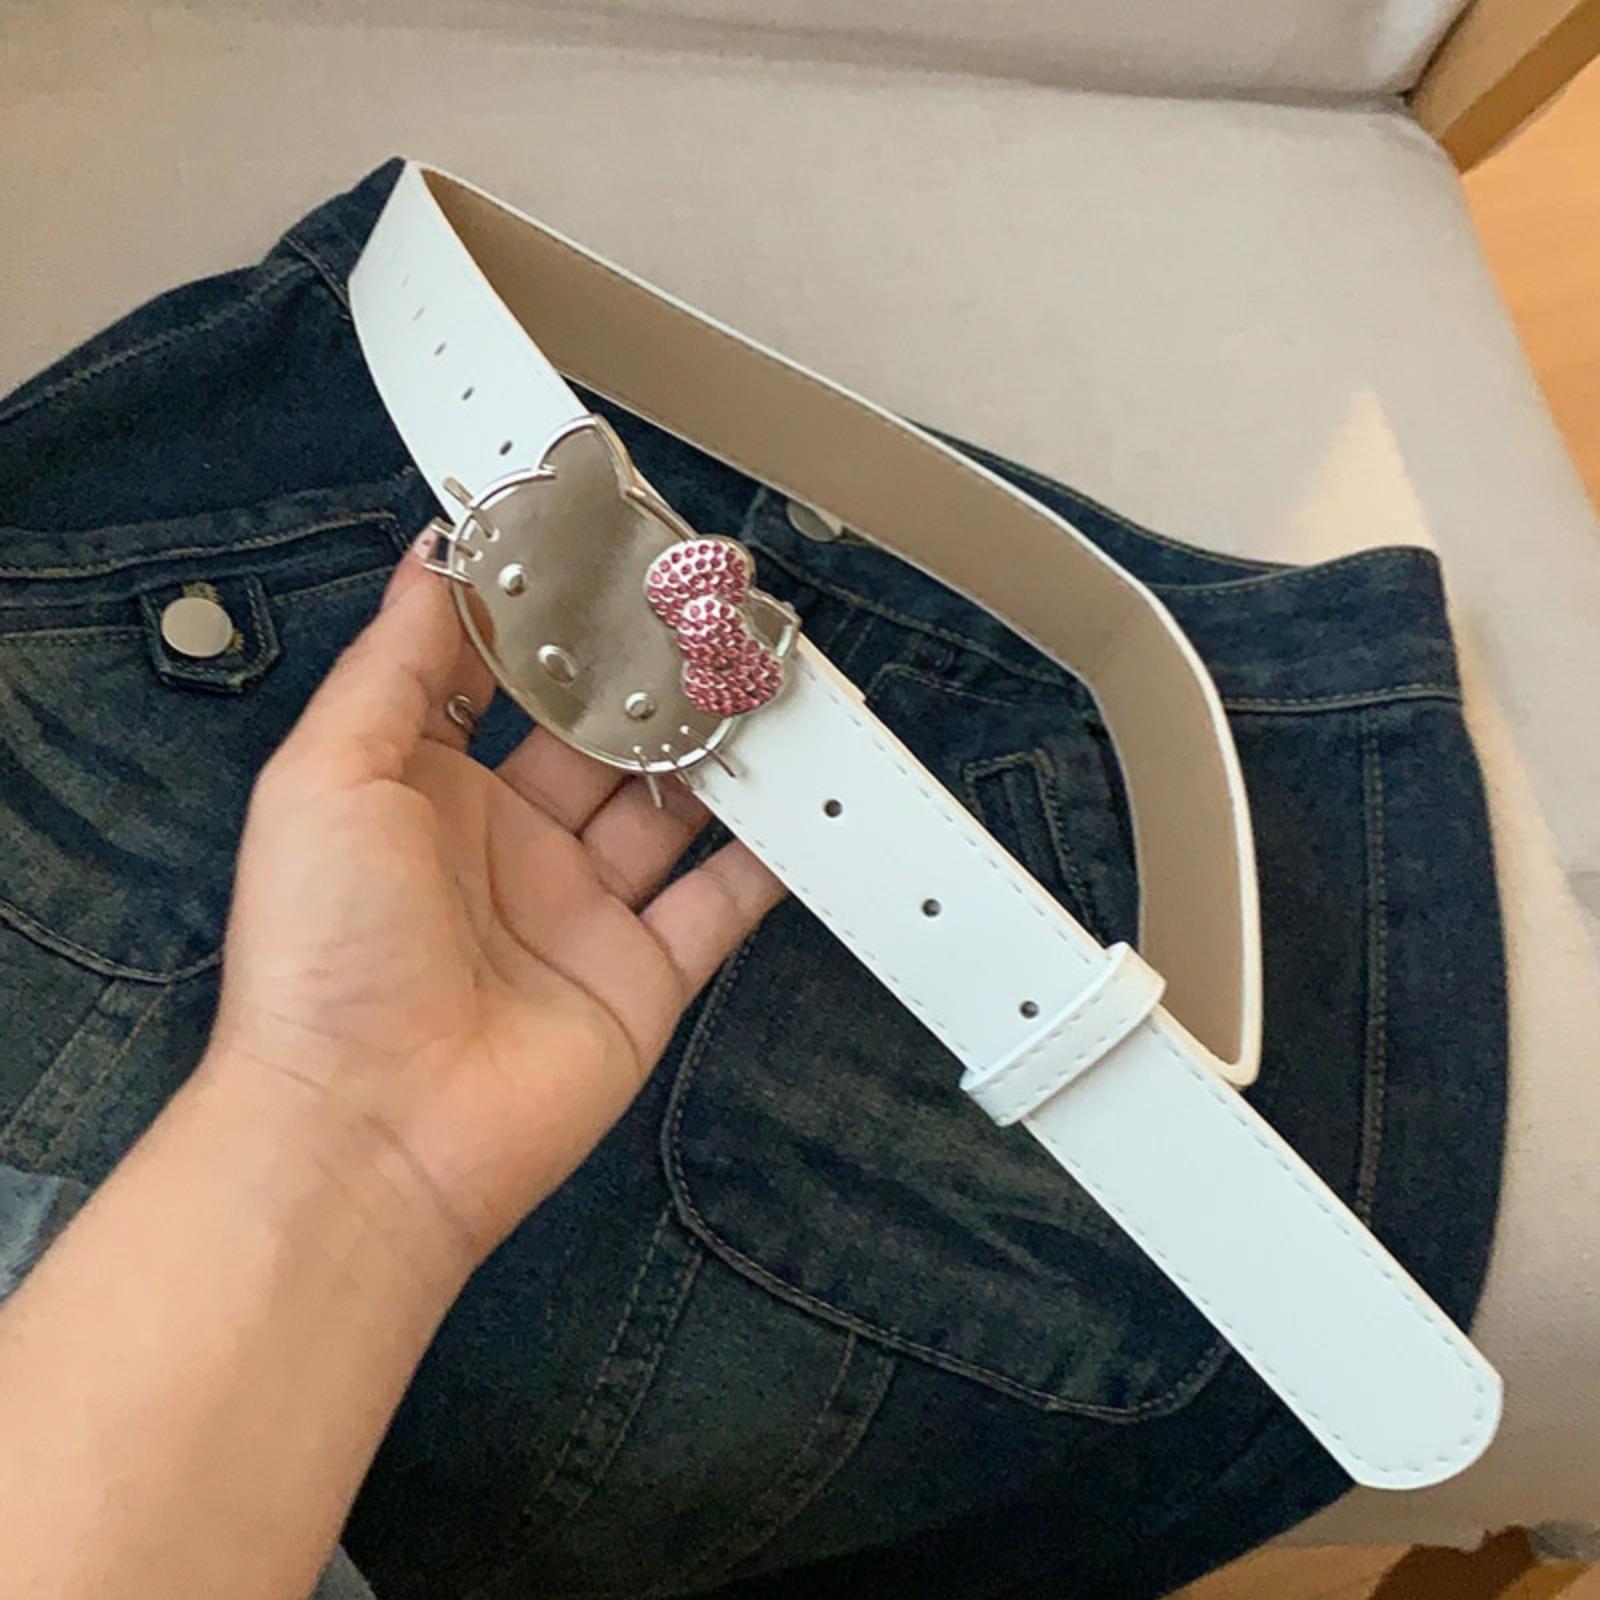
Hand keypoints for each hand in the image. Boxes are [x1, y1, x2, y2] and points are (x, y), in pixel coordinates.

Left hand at [203, 538, 785, 1270]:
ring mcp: (581, 912)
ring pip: (671, 811)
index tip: (608, 556)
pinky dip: (767, 860)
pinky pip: (719, 905)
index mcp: (427, 788)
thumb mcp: (329, 774)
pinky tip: (802, 803)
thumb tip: (433, 553)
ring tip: (767, 684)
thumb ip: (395, 662)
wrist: (369, 1131)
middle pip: (602, 739)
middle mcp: (510, 845)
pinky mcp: (642, 978)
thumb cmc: (323, 953)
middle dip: (654, 681)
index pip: (503, 680)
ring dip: (718, 754)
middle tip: (712, 614)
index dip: (554, 622)